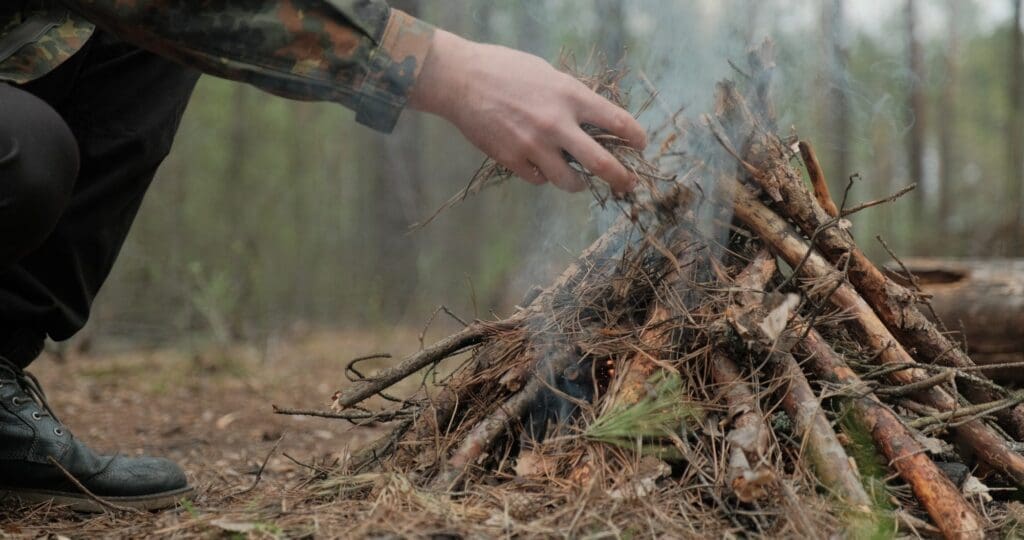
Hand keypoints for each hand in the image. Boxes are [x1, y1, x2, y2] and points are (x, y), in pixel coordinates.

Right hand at [409, 30, 646, 193]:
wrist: (462, 80)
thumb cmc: (506, 70)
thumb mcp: (548, 75)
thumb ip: (571, 99)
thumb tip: (593, 122)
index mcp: (570, 95)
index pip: (617, 121)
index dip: (635, 137)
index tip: (641, 145)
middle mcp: (557, 123)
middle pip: (601, 163)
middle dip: (621, 179)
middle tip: (628, 185)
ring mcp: (534, 145)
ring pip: (570, 182)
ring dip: (578, 184)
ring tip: (578, 181)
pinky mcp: (512, 159)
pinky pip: (538, 179)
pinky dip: (542, 176)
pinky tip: (537, 165)